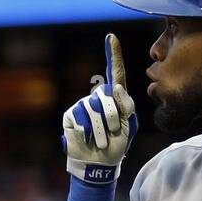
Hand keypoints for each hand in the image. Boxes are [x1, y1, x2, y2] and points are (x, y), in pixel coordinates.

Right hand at [62, 34, 137, 184]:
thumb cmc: (117, 143)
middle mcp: (98, 97)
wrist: (100, 163)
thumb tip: (114, 86)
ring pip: (95, 108)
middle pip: (107, 95)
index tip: (111, 38)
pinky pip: (82, 118)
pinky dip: (89, 132)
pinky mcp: (72, 115)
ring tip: (103, 141)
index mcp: (115, 97)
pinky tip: (89, 139)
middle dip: (114, 117)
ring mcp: (83, 105)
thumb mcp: (129, 125)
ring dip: (102, 129)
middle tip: (114, 133)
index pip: (115, 72)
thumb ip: (126, 105)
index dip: (113, 55)